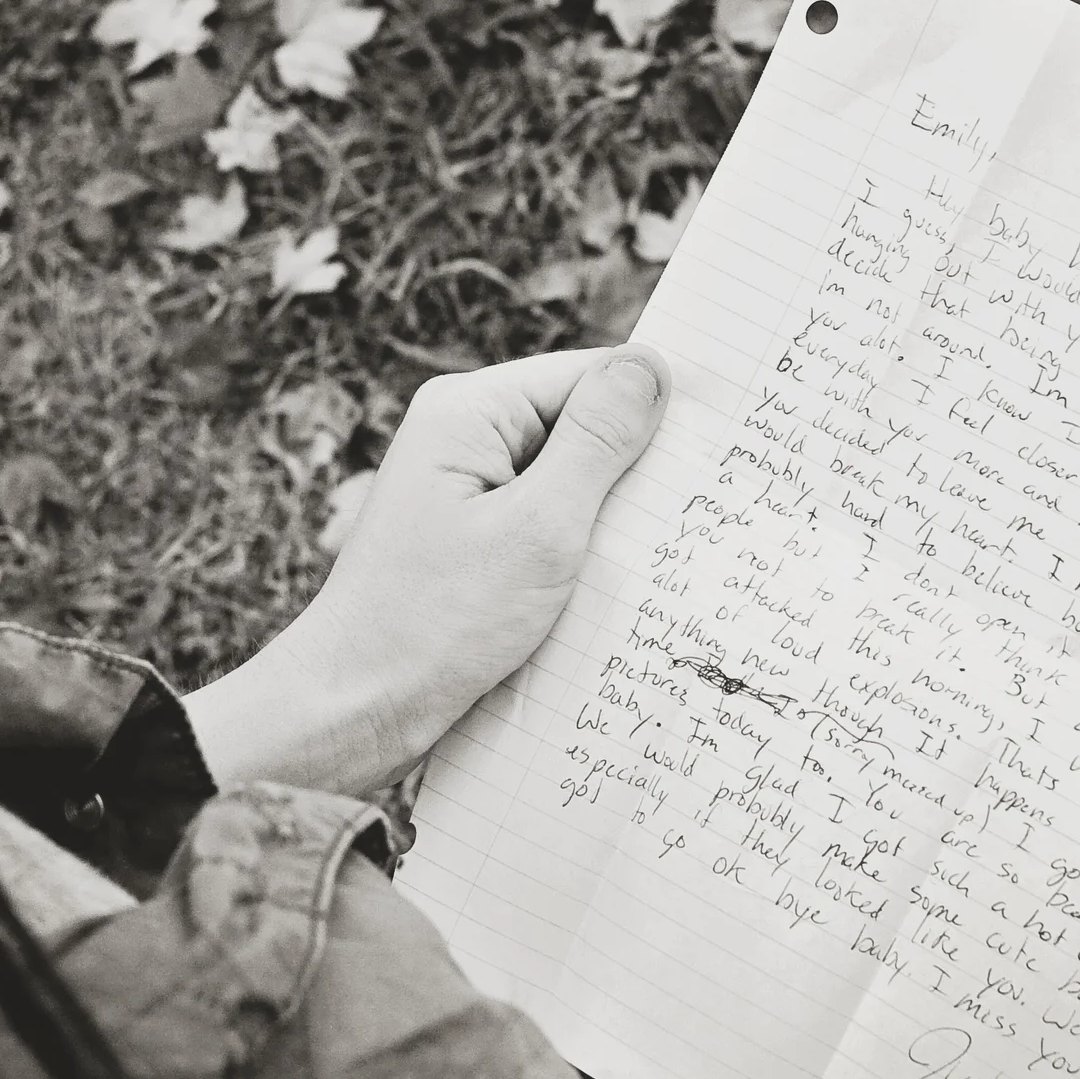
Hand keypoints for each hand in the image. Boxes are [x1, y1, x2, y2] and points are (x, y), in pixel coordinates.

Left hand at [184, 347, 669, 796]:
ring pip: (570, 484)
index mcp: (469, 411)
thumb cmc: (436, 623)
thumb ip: (597, 443)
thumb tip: (650, 368)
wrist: (356, 710)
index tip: (724, 443)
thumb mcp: (539, 528)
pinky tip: (619, 586)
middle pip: (581, 426)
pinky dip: (583, 552)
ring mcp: (465, 492)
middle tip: (707, 510)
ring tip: (667, 554)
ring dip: (611, 519)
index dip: (655, 408)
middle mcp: (463, 439)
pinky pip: (547, 527)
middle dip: (635, 470)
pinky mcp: (472, 542)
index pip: (590, 376)